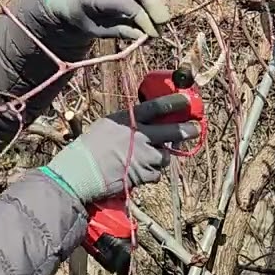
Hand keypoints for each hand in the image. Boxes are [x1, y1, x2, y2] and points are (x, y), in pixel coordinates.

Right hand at [42, 93, 200, 204]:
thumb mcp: (106, 128)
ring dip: (161, 156)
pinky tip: (138, 172)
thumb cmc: (86, 150)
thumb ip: (127, 126)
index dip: (174, 103)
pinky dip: (150, 173)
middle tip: (194, 129)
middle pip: (171, 131)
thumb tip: (147, 126)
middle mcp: (138, 135)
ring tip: (148, 158)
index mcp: (127, 120)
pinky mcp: (143, 174)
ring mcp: (143, 155)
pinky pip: (155, 173)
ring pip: (164, 155)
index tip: (186, 101)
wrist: (79, 173)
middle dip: (186, 130)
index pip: (156, 107)